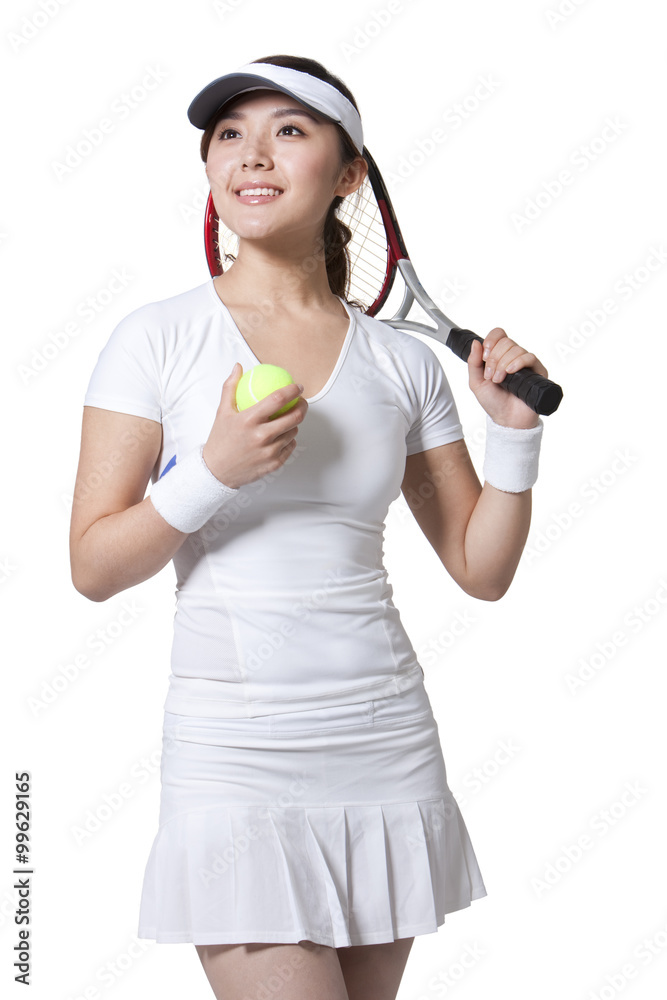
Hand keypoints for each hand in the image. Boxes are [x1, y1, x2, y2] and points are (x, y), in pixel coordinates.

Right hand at [202, 363, 307, 489]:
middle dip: (303, 406)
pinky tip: (284, 435)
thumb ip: (230, 387)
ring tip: (289, 419)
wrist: (216, 471)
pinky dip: (289, 440)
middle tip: (301, 402)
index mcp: (249, 420)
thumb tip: (238, 367)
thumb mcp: (222, 412)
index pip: (278, 399)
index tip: (298, 387)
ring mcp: (269, 452)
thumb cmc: (220, 439)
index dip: (292, 390)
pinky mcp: (274, 464)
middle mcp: (261, 436)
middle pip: (294, 417)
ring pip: (294, 432)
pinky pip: (290, 447)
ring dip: (295, 424)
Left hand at [467, 327, 548, 427]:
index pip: (499, 335)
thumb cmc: (493, 402)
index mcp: (499, 356)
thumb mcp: (476, 382)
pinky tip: (510, 373)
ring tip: (499, 380)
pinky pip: (529, 357)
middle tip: (491, 376)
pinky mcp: (537, 370)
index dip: (491, 340)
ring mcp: (526, 363)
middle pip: (506, 342)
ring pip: (516, 349)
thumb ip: (473, 363)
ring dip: (503, 365)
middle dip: (494, 359)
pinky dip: (517, 363)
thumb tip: (475, 343)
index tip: (484, 355)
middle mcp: (513, 357)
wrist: (506, 419)